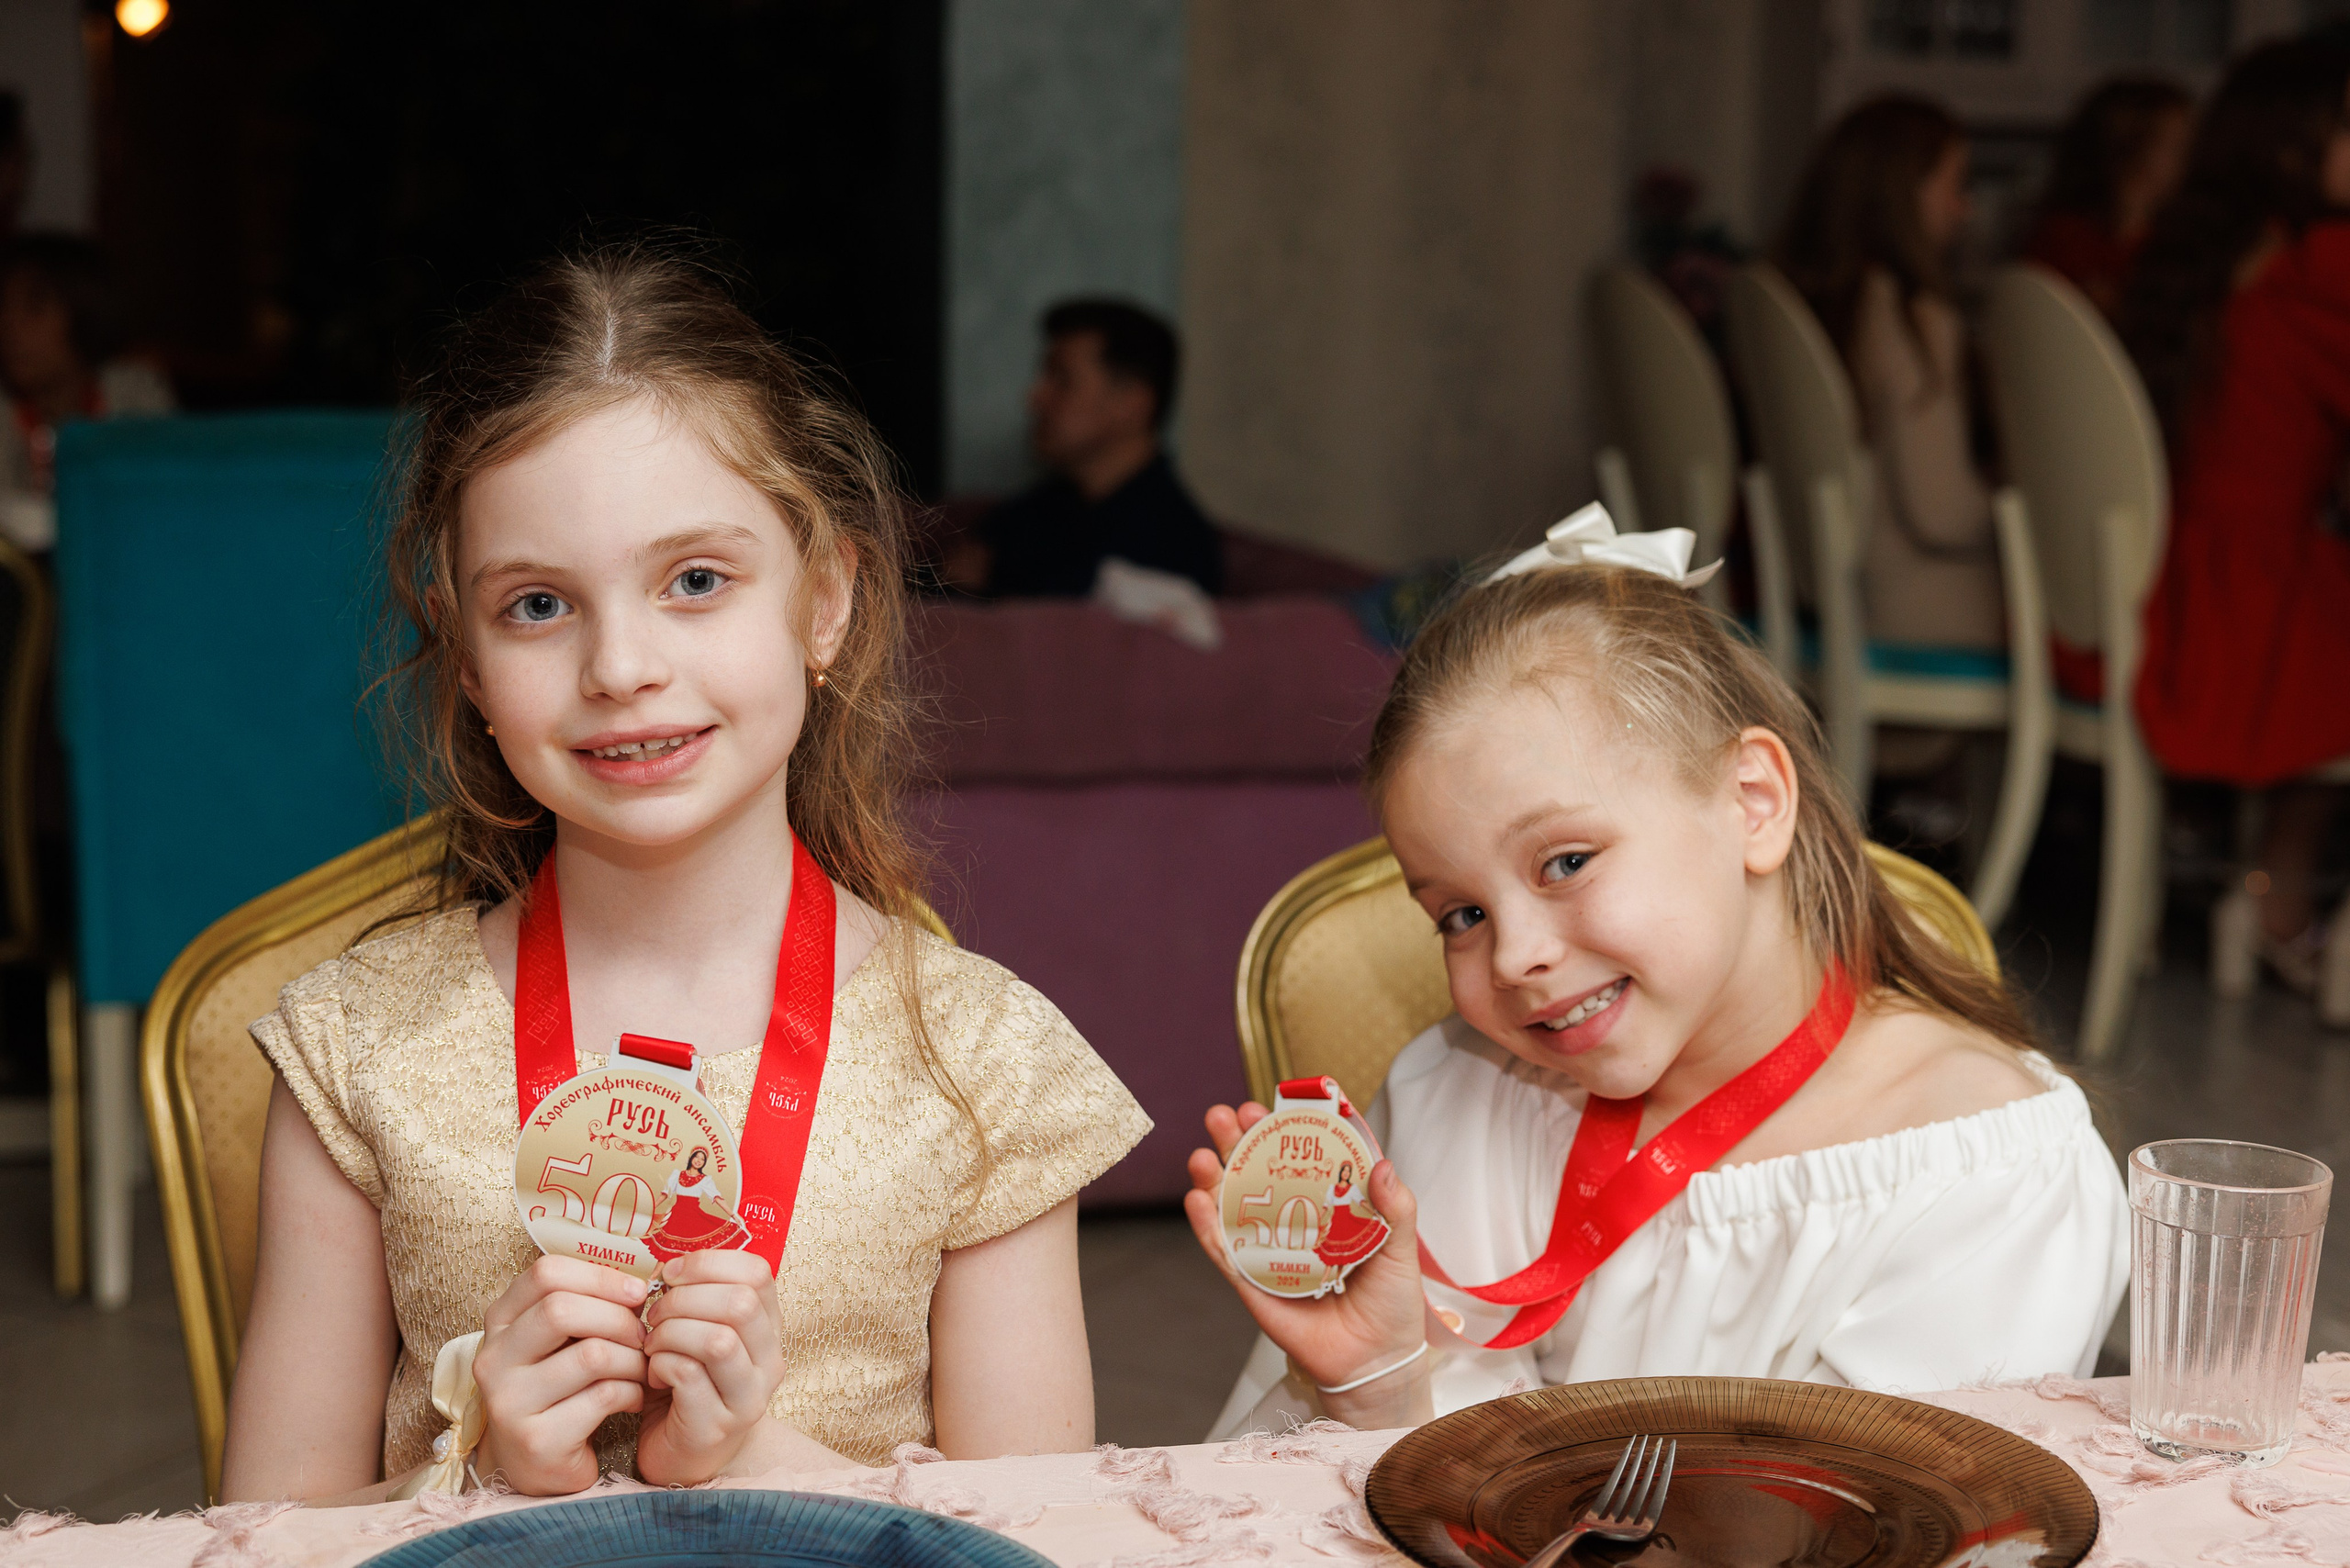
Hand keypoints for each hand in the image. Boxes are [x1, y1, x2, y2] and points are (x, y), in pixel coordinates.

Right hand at [472, 1256, 649, 1494]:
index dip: (600, 1276)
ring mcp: (509, 1403)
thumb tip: (638, 1284)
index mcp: (500, 1323)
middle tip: (643, 1336)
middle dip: (619, 1318)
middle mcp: (493, 1360)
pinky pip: (604, 1396)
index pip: (545, 1274)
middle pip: (562, 1310)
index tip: (636, 1292)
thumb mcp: (559, 1341)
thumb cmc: (560, 1388)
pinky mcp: (537, 1441)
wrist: (540, 1465)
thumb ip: (584, 1305)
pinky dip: (633, 1392)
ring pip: (592, 1354)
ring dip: (633, 1359)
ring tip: (641, 1370)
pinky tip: (633, 1399)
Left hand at [633, 1249, 786, 1484]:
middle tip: (656, 1313)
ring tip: (652, 1344)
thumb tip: (668, 1266)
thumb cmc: (685, 1387)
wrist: (683, 1458)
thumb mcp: (701, 1335)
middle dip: (685, 1298)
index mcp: (769, 1329)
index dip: (709, 1262)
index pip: (758, 1273)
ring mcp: (747, 1398)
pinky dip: (660, 1363)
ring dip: (671, 1331)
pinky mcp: (715, 1426)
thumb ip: (698, 1300)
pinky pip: (687, 1374)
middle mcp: (769, 1363)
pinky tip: (652, 1373)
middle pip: (740, 1302)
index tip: (672, 1274)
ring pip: (717, 1339)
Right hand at [1182, 1103, 1432, 1426]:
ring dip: (1213, 1175)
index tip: (1280, 1101)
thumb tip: (1381, 1164)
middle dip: (1240, 1140)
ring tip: (1203, 1151)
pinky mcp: (1252, 1284)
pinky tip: (1196, 1200)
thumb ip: (1396, 1207)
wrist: (1377, 1361)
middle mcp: (1293, 1222)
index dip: (1290, 1129)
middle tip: (1228, 1113)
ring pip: (1233, 1206)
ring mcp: (1269, 1251)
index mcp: (1329, 1207)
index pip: (1304, 1157)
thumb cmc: (1392, 1303)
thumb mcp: (1402, 1248)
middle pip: (1259, 1173)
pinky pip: (1224, 1253)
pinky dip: (1207, 1226)